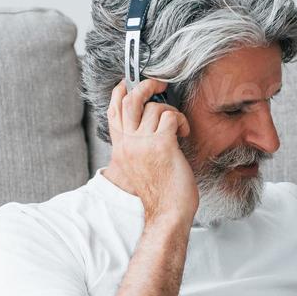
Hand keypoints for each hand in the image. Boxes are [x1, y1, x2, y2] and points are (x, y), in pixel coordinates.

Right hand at [103, 78, 197, 225]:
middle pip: (130, 100)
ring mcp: (143, 143)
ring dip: (171, 112)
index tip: (131, 82)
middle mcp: (128, 143)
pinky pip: (171, 117)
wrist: (166, 213)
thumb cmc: (158, 192)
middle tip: (159, 85)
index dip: (121, 91)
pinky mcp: (162, 145)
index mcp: (121, 147)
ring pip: (155, 108)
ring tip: (177, 127)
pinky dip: (180, 121)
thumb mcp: (137, 165)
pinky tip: (183, 133)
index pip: (113, 110)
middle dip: (146, 85)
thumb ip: (135, 145)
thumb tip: (146, 122)